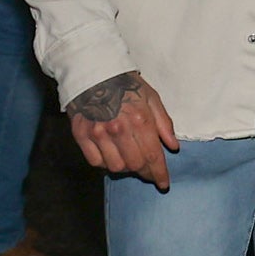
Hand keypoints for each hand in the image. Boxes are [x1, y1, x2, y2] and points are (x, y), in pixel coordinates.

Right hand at [67, 71, 179, 190]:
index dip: (159, 173)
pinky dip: (105, 163)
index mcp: (139, 120)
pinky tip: (112, 155)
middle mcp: (118, 129)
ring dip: (125, 168)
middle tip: (148, 171)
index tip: (163, 183)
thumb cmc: (127, 85)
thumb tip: (173, 147)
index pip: (152, 156)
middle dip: (145, 172)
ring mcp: (98, 133)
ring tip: (130, 160)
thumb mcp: (152, 99)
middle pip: (135, 165)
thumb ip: (164, 124)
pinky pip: (95, 162)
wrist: (93, 72)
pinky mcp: (81, 135)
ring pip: (115, 167)